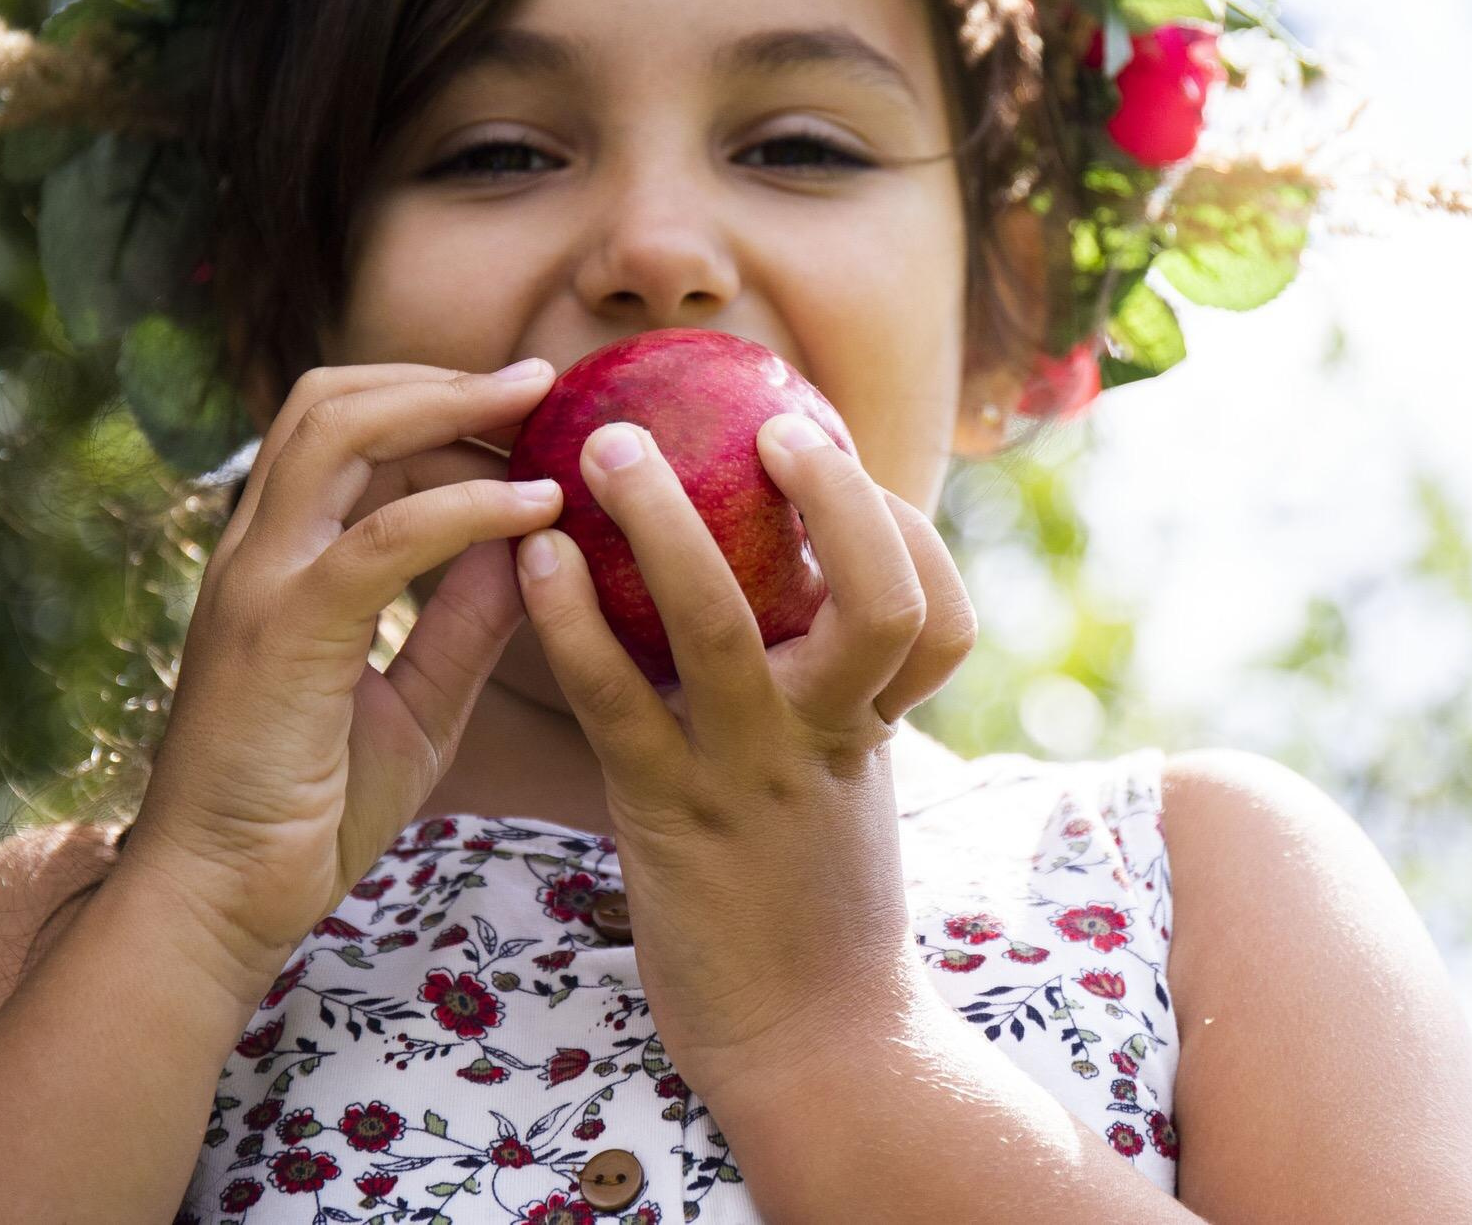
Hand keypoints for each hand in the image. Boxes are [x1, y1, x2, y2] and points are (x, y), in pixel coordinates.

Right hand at [122, 360, 566, 1001]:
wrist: (220, 905)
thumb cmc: (310, 813)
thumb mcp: (418, 703)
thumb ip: (468, 623)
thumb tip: (535, 546)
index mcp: (280, 561)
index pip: (342, 429)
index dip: (433, 400)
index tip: (526, 410)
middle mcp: (255, 552)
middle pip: (333, 401)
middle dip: (440, 376)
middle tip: (540, 382)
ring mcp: (257, 583)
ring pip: (340, 433)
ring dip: (448, 405)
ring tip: (540, 408)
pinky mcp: (279, 632)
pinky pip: (383, 537)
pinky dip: (466, 507)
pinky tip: (538, 507)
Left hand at [515, 411, 977, 1102]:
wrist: (808, 1047)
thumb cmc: (817, 907)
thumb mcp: (851, 787)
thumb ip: (838, 697)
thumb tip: (804, 601)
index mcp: (877, 724)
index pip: (937, 608)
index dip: (902, 526)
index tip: (838, 466)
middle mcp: (830, 736)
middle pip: (875, 594)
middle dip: (832, 495)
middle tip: (773, 424)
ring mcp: (748, 773)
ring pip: (722, 621)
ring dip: (665, 518)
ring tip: (612, 447)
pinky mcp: (664, 814)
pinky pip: (614, 698)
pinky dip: (571, 620)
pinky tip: (535, 561)